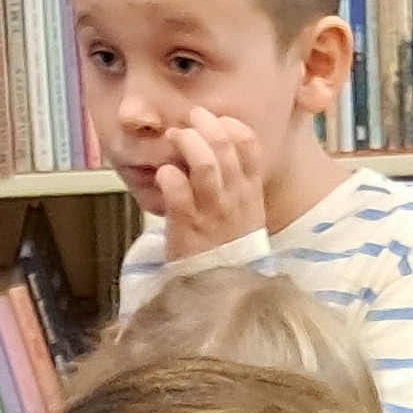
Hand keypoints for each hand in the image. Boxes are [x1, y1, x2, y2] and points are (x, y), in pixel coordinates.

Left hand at [144, 109, 270, 262]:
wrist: (221, 292)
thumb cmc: (227, 249)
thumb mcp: (244, 215)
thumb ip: (236, 183)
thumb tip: (216, 147)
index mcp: (250, 193)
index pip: (249, 146)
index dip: (230, 126)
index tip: (215, 120)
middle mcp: (234, 199)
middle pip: (224, 148)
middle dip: (204, 126)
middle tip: (189, 121)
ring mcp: (211, 213)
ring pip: (205, 165)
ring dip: (187, 143)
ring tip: (175, 138)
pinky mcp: (187, 228)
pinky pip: (178, 193)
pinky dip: (168, 177)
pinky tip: (163, 175)